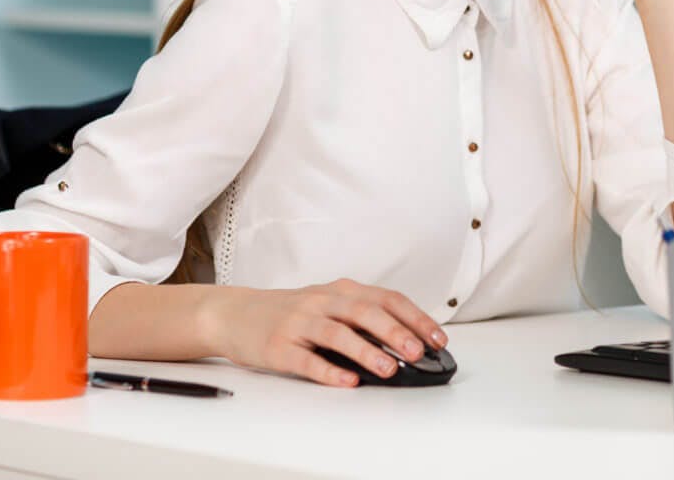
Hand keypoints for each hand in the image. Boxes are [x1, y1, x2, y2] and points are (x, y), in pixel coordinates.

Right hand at [212, 277, 447, 387]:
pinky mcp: (279, 346)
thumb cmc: (292, 311)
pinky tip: (346, 382)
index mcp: (341, 290)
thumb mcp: (329, 304)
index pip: (386, 298)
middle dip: (395, 332)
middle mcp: (323, 301)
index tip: (437, 337)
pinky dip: (329, 371)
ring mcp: (300, 322)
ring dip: (366, 352)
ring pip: (338, 334)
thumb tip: (406, 341)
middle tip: (418, 352)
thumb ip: (361, 317)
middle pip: (365, 312)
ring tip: (389, 370)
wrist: (237, 313)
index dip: (414, 317)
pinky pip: (307, 360)